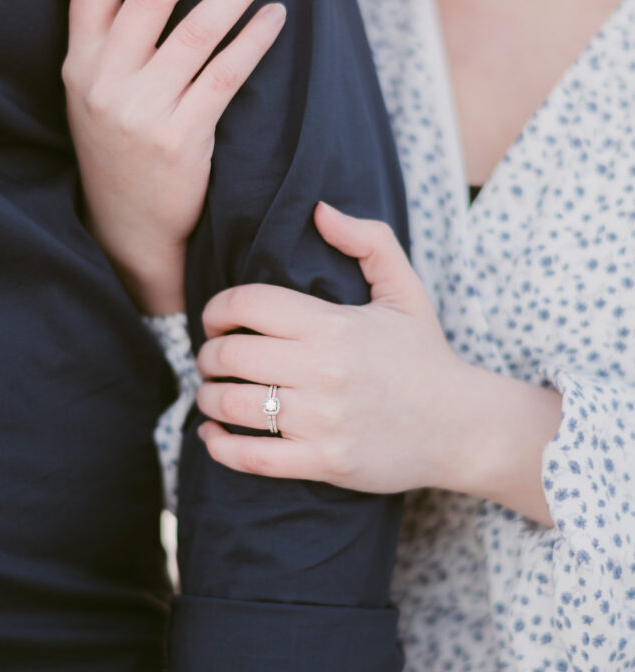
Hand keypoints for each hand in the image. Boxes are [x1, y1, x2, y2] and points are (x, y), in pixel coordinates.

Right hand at [62, 0, 285, 314]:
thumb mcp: (98, 97)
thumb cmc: (122, 156)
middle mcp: (105, 81)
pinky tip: (275, 16)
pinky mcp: (181, 138)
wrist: (130, 232)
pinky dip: (254, 39)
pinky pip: (226, 74)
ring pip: (199, 28)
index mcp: (80, 63)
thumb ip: (118, 45)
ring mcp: (142, 111)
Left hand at [195, 202, 466, 493]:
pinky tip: (211, 434)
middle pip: (230, 354)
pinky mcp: (325, 461)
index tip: (215, 319)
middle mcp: (324, 370)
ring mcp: (323, 420)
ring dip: (207, 396)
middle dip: (207, 354)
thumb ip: (368, 241)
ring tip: (211, 392)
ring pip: (232, 403)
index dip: (217, 308)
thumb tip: (319, 210)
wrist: (463, 427)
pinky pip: (251, 456)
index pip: (248, 303)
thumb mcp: (406, 291)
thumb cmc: (425, 357)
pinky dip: (218, 445)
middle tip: (211, 358)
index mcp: (334, 324)